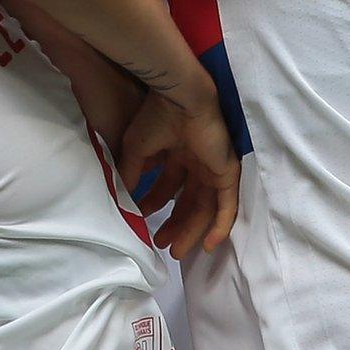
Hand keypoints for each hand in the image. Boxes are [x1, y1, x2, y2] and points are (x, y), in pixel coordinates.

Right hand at [118, 88, 237, 257]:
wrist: (179, 98)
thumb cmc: (157, 118)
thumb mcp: (136, 151)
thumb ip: (131, 175)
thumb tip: (122, 200)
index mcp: (179, 153)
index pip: (170, 187)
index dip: (156, 205)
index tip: (144, 220)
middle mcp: (198, 162)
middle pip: (189, 202)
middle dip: (175, 224)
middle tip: (162, 245)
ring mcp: (214, 168)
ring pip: (206, 208)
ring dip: (192, 231)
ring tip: (176, 252)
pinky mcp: (227, 172)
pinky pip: (228, 206)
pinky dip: (220, 227)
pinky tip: (209, 245)